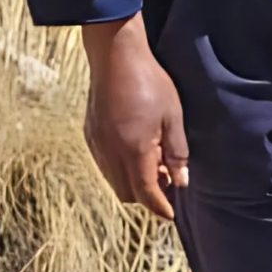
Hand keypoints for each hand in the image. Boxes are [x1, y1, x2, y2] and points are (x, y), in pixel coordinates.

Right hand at [81, 14, 188, 220]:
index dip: (159, 207)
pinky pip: (105, 165)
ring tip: (154, 159)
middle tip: (167, 176)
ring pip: (114, 181)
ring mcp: (97, 144)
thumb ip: (177, 151)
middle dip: (147, 194)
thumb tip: (181, 180)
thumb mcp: (173, 116)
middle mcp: (110, 152)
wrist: (115, 56)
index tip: (170, 215)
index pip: (146, 193)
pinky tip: (135, 149)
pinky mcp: (90, 135)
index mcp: (134, 149)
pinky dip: (120, 168)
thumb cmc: (150, 81)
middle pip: (127, 193)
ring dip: (133, 181)